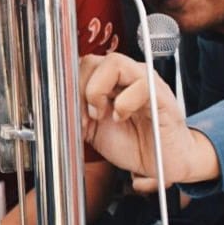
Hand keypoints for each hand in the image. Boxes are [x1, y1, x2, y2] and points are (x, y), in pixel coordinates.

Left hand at [80, 53, 215, 191]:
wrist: (165, 164)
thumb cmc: (135, 144)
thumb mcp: (95, 131)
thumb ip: (77, 115)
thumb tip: (57, 109)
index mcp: (109, 81)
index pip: (80, 65)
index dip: (69, 88)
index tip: (69, 115)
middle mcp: (127, 75)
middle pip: (91, 60)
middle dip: (80, 90)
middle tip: (86, 118)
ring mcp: (144, 81)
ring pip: (114, 62)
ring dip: (98, 91)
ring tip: (101, 116)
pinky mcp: (161, 95)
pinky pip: (141, 84)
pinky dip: (124, 103)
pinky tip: (121, 118)